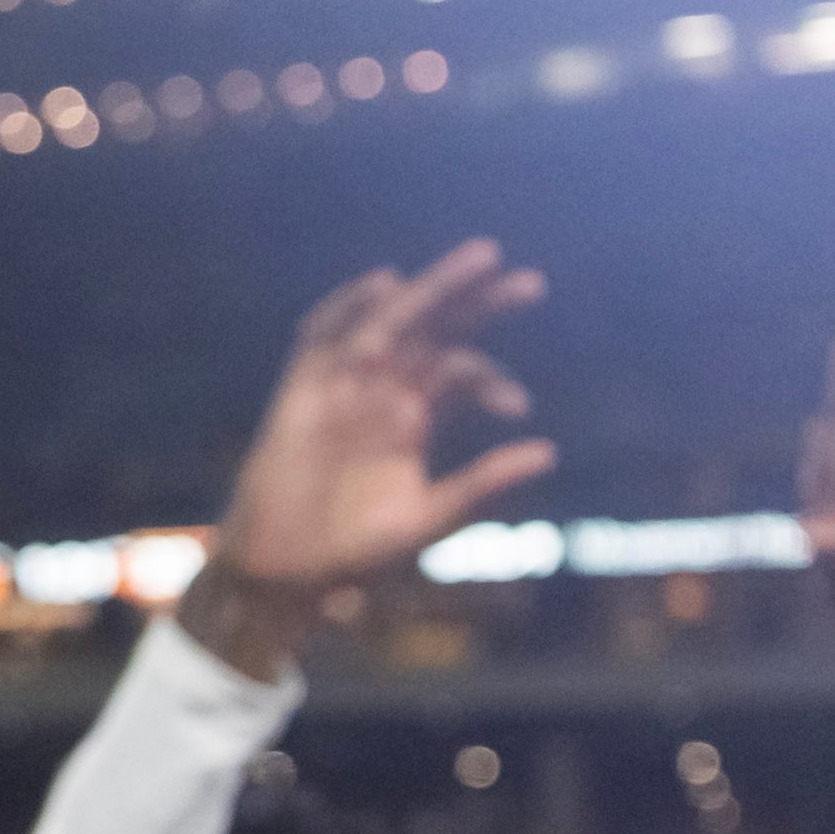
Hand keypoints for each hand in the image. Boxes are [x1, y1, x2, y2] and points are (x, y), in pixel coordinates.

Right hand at [182, 240, 557, 678]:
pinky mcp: (298, 394)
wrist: (284, 573)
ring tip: (480, 260)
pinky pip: (320, 339)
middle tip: (530, 283)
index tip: (516, 410)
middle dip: (478, 303)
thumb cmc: (354, 553)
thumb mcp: (430, 517)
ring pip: (389, 322)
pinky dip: (347, 309)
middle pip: (434, 330)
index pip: (462, 372)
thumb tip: (550, 451)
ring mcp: (339, 388)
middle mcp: (380, 393)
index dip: (493, 380)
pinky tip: (384, 285)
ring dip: (430, 292)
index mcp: (414, 419)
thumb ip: (483, 482)